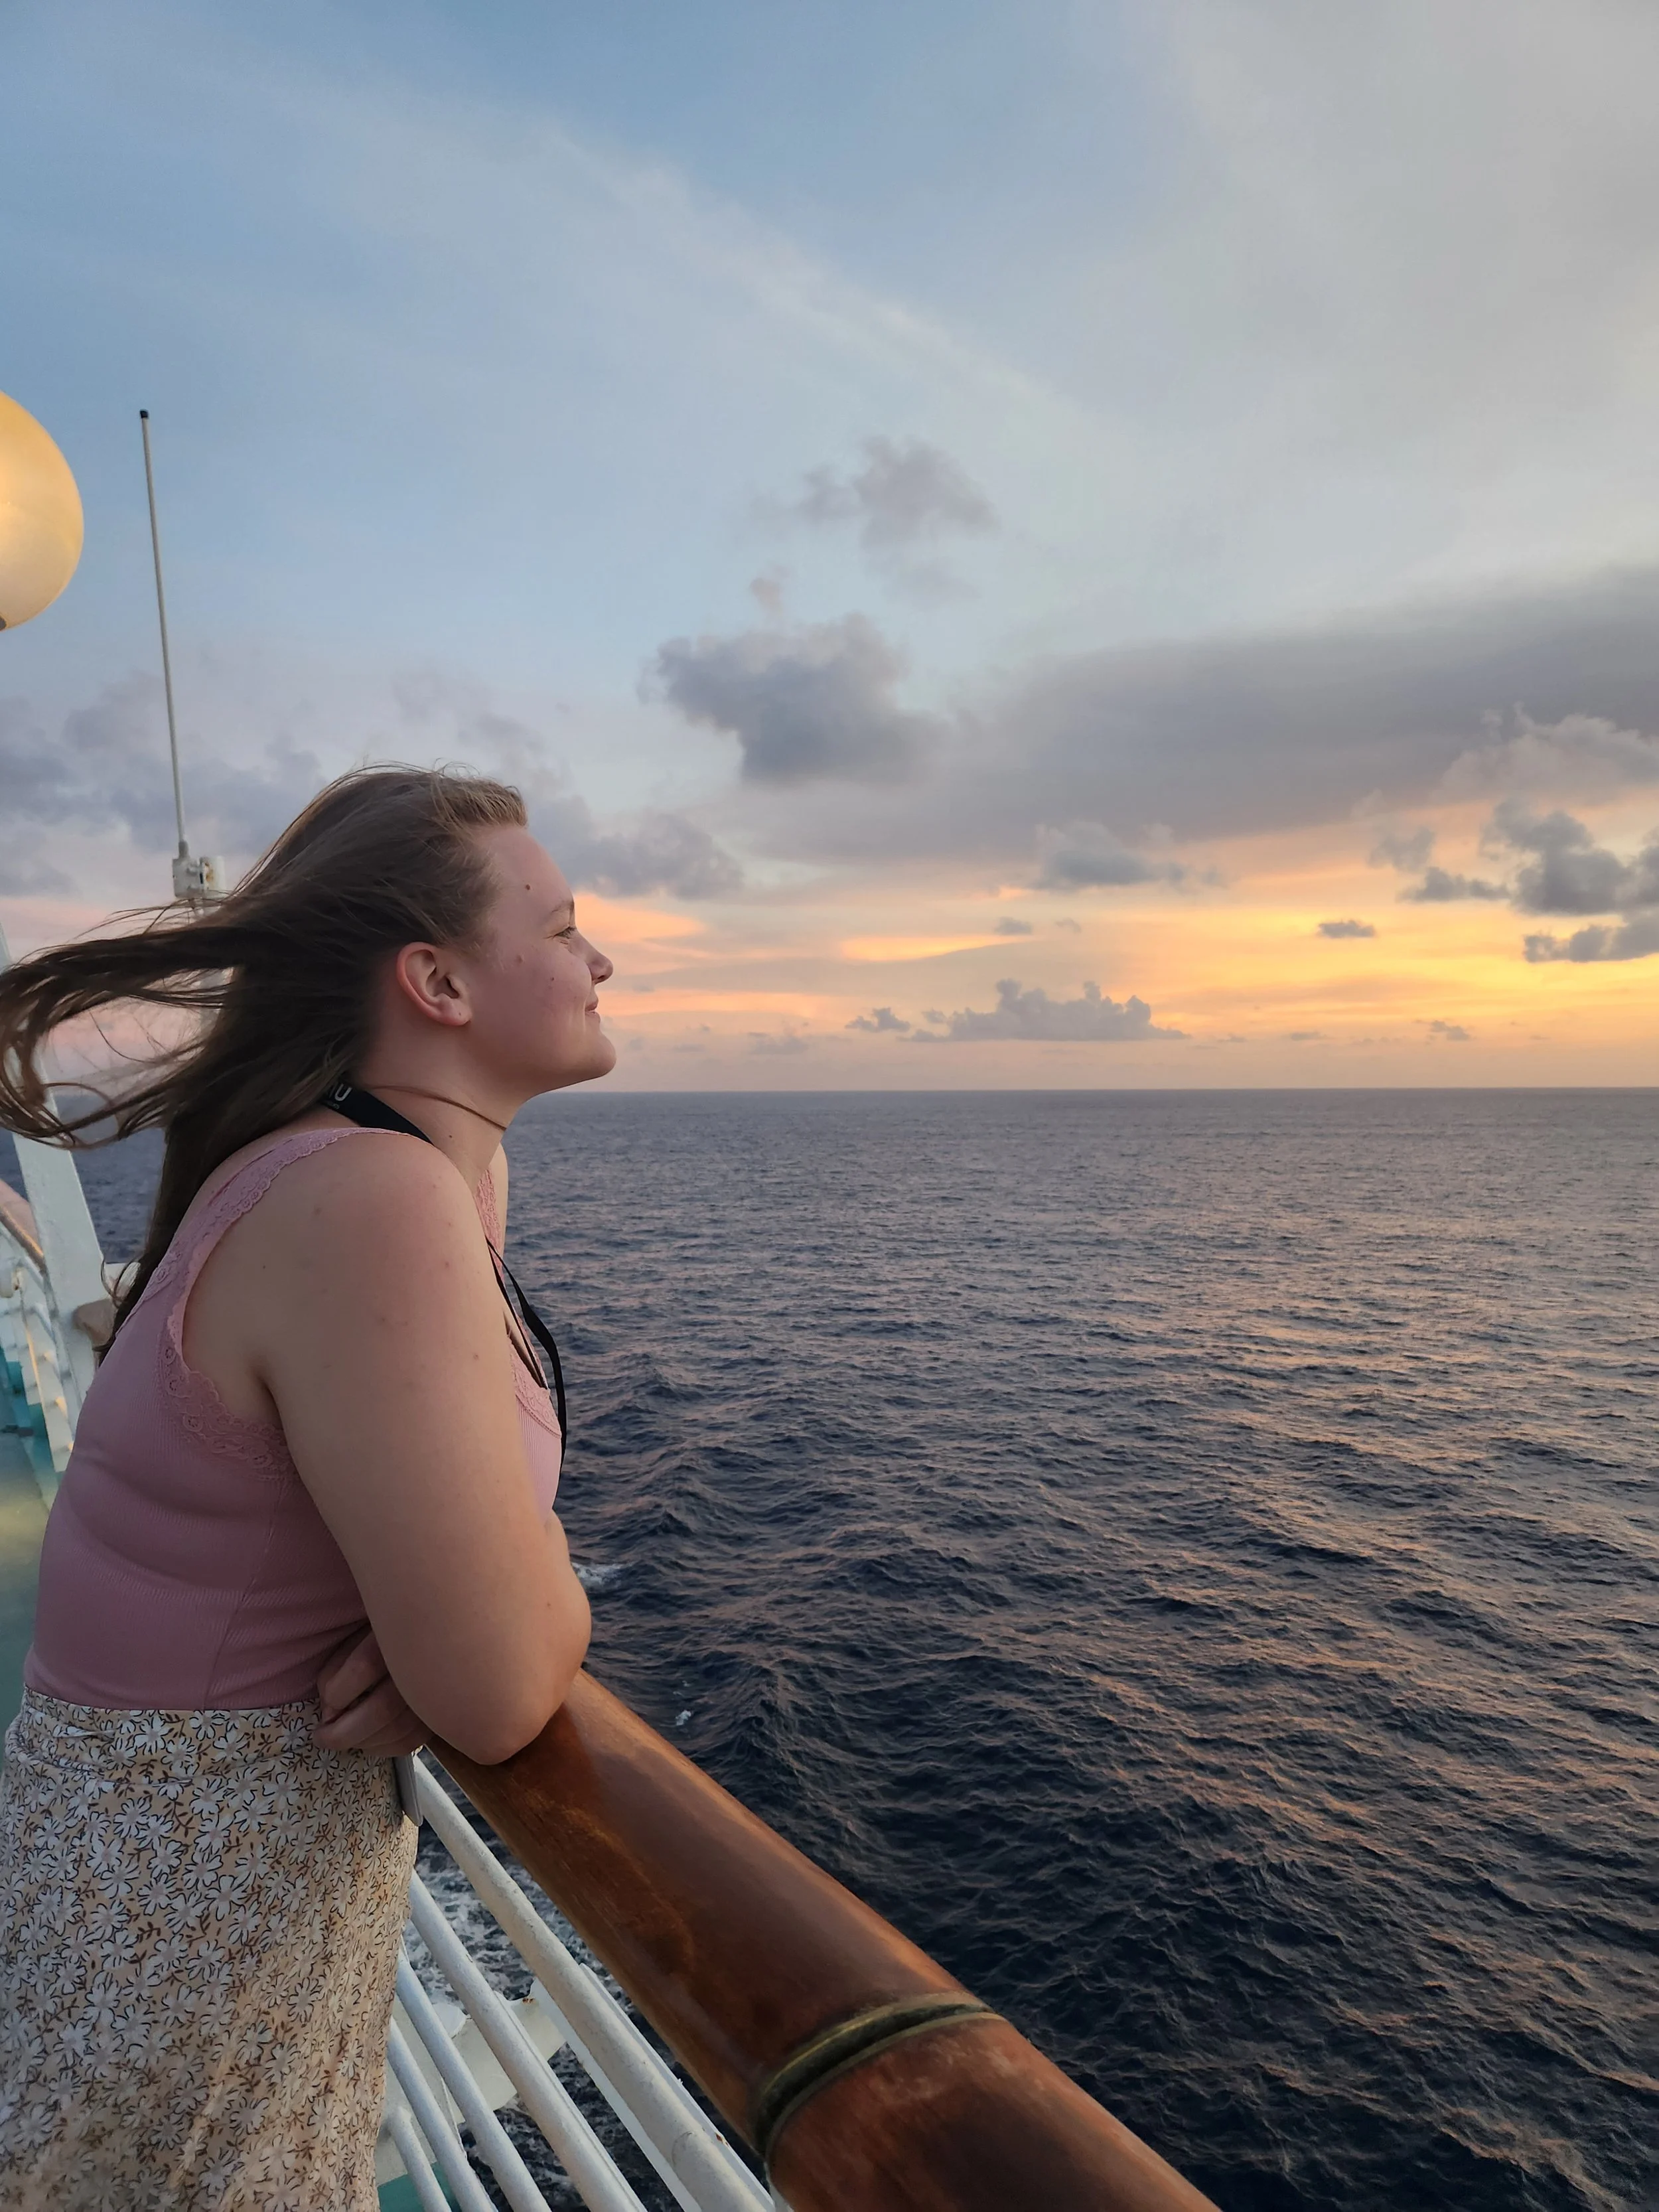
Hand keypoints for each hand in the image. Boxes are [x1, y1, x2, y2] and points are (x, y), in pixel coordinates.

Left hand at [315, 1626, 427, 1756]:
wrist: (425, 1643)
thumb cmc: (376, 1644)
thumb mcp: (349, 1645)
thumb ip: (333, 1673)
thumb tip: (331, 1713)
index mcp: (396, 1635)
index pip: (365, 1666)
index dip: (337, 1693)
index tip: (326, 1703)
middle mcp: (420, 1663)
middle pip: (383, 1708)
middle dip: (343, 1732)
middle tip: (321, 1738)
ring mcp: (433, 1690)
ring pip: (399, 1729)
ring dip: (363, 1743)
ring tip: (344, 1739)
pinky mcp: (437, 1712)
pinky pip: (411, 1741)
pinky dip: (383, 1749)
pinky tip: (368, 1742)